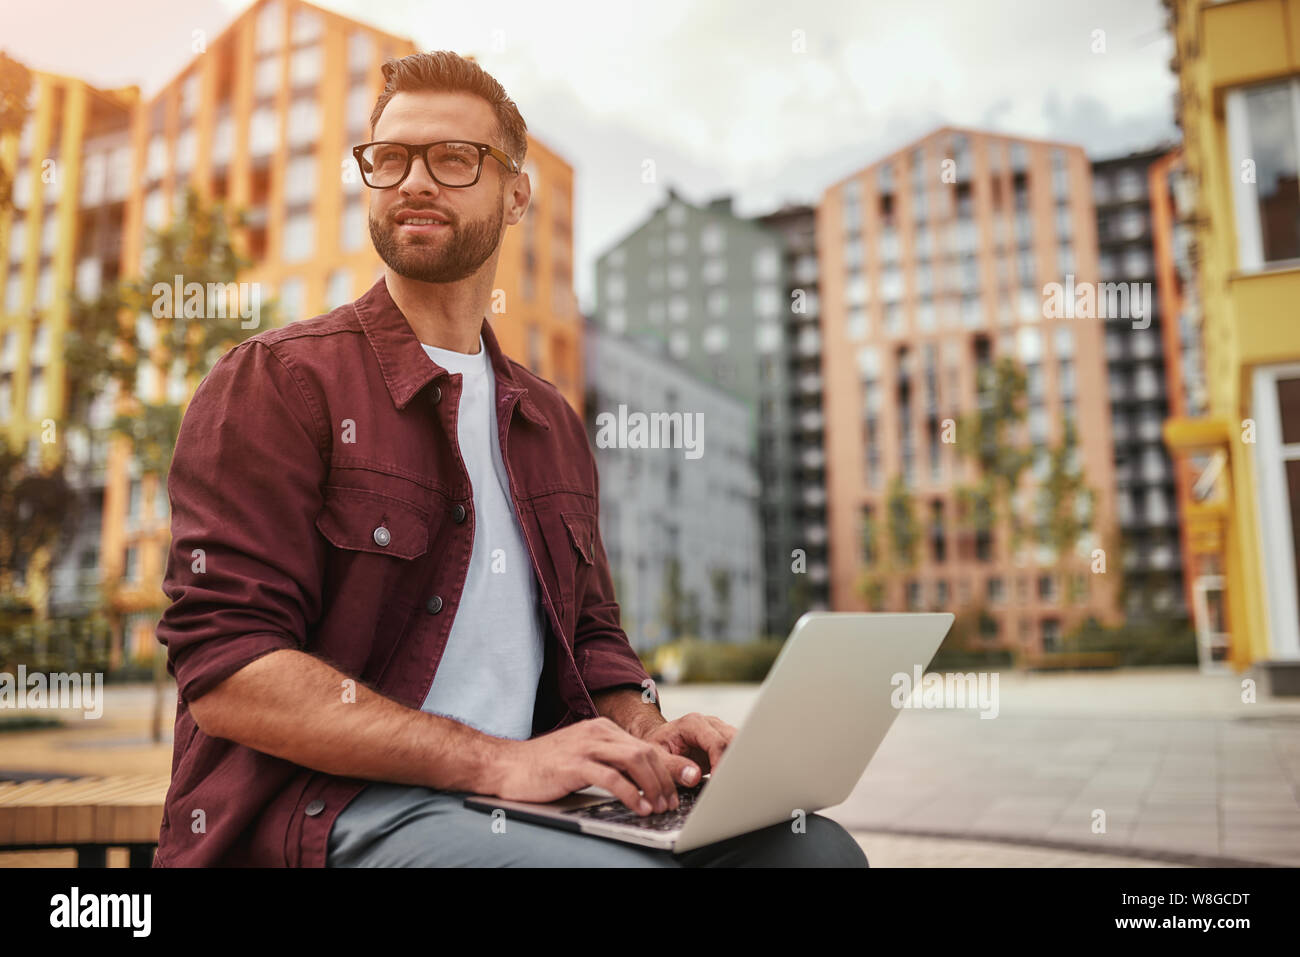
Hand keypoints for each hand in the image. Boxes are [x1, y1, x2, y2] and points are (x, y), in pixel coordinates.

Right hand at [487, 717, 684, 815]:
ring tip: (659, 807)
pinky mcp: (574, 764)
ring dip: (653, 786)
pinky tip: (639, 807)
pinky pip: (612, 778)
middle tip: (671, 803)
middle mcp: (597, 732)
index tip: (675, 790)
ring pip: (634, 761)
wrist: (506, 765)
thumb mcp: (583, 757)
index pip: (644, 747)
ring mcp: (586, 746)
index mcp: (602, 729)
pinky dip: (632, 794)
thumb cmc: (544, 766)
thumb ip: (610, 763)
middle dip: (664, 780)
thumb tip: (642, 782)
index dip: (665, 770)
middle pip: (645, 752)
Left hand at [635, 712, 737, 781]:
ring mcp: (718, 730)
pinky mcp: (724, 740)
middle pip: (732, 740)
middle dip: (733, 762)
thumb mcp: (658, 756)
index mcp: (692, 724)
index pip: (716, 742)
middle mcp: (709, 723)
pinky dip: (736, 763)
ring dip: (737, 762)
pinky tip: (730, 776)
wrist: (659, 740)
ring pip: (739, 743)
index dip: (720, 762)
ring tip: (730, 780)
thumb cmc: (657, 746)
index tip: (718, 780)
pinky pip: (736, 749)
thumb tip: (692, 776)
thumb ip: (673, 766)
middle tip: (728, 783)